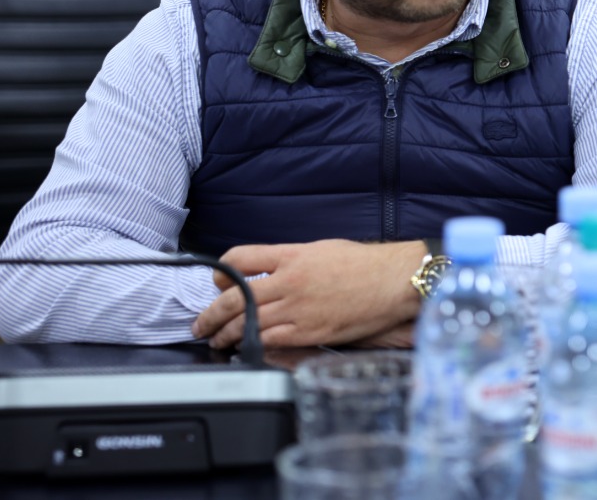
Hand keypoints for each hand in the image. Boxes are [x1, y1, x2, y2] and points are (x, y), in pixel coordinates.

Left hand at [191, 239, 425, 349]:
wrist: (394, 281)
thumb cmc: (365, 264)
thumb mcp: (322, 249)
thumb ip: (291, 260)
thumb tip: (267, 273)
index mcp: (292, 255)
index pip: (238, 259)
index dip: (221, 273)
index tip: (218, 284)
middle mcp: (289, 281)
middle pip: (234, 298)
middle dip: (211, 315)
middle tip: (202, 324)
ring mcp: (298, 309)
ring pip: (246, 323)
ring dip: (225, 335)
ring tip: (218, 340)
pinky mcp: (309, 332)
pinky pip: (269, 341)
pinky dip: (251, 346)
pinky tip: (245, 348)